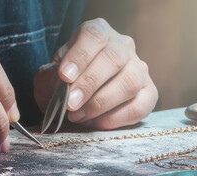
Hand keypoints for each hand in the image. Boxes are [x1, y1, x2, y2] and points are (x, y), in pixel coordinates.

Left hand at [34, 18, 157, 129]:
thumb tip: (65, 84)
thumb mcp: (48, 77)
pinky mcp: (148, 94)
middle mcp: (123, 46)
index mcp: (98, 32)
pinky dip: (115, 118)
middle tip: (70, 104)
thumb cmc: (60, 84)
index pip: (94, 36)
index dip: (80, 55)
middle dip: (90, 84)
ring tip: (78, 116)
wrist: (72, 101)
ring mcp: (139, 69)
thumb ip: (52, 77)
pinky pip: (139, 106)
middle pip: (115, 58)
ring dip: (101, 103)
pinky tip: (95, 122)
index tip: (64, 76)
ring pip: (130, 82)